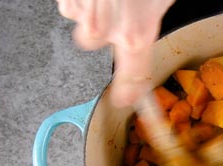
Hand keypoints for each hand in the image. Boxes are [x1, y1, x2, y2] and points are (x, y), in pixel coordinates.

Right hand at [57, 0, 175, 106]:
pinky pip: (72, 4)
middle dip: (101, 31)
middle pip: (93, 44)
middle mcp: (103, 30)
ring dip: (91, 12)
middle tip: (114, 12)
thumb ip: (151, 16)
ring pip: (82, 22)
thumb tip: (151, 20)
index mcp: (134, 33)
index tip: (125, 100)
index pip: (132, 77)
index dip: (129, 91)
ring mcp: (81, 14)